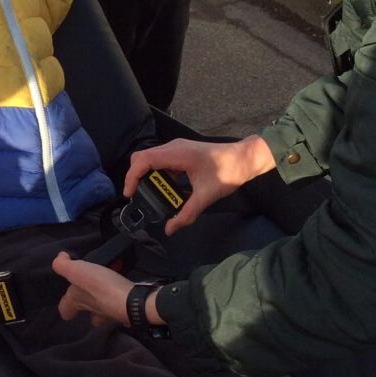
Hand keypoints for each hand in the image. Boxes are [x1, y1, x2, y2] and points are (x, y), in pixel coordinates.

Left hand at [53, 251, 133, 326]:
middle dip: (89, 306)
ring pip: (107, 311)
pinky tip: (127, 286)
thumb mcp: (76, 271)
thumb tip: (60, 259)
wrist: (132, 300)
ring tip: (111, 283)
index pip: (66, 311)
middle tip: (92, 291)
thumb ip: (63, 265)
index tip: (67, 298)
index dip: (65, 305)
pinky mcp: (130, 310)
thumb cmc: (100, 287)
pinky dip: (125, 297)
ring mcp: (113, 314)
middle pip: (89, 314)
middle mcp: (94, 312)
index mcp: (78, 303)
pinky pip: (125, 305)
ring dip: (107, 300)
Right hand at [124, 135, 274, 233]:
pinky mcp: (182, 152)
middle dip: (135, 176)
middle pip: (142, 157)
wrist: (245, 158)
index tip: (130, 194)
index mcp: (177, 153)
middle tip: (137, 196)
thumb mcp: (206, 196)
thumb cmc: (228, 172)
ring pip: (150, 158)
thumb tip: (170, 229)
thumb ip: (186, 214)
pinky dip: (157, 174)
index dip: (132, 177)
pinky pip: (161, 161)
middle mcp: (173, 147)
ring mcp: (177, 148)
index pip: (143, 160)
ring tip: (150, 195)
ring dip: (146, 175)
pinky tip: (166, 189)